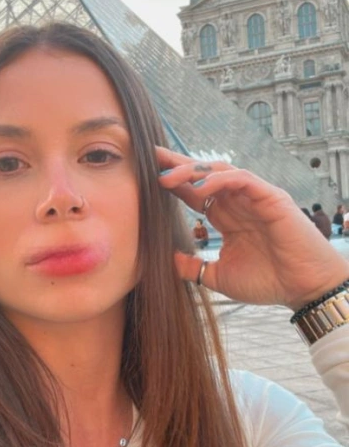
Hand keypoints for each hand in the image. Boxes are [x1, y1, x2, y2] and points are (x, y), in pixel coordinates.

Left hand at [157, 147, 348, 309]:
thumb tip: (168, 260)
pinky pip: (242, 178)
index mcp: (225, 216)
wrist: (302, 290)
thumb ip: (193, 268)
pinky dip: (220, 179)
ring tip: (166, 178)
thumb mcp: (218, 277)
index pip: (193, 191)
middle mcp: (237, 202)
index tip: (144, 175)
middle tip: (148, 157)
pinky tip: (201, 187)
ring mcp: (253, 197)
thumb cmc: (267, 281)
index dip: (171, 181)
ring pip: (219, 170)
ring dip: (192, 171)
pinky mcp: (270, 197)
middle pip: (202, 174)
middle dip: (176, 164)